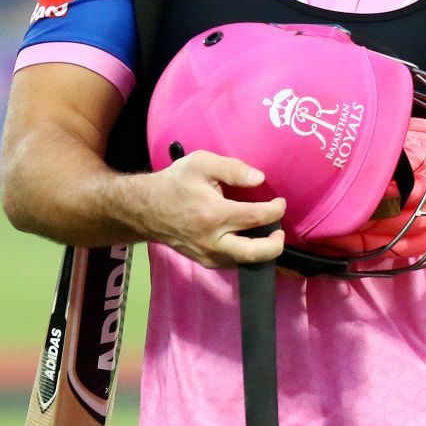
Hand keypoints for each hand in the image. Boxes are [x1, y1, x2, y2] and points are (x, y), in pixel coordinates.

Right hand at [142, 150, 285, 268]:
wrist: (145, 209)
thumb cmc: (174, 183)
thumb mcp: (201, 163)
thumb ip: (233, 169)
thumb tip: (259, 179)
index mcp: (215, 214)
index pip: (257, 217)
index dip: (275, 210)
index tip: (279, 202)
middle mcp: (213, 240)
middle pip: (256, 253)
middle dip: (276, 245)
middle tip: (280, 231)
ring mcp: (208, 255)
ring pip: (245, 262)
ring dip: (262, 251)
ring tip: (266, 234)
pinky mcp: (204, 262)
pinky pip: (233, 262)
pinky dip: (246, 254)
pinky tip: (249, 240)